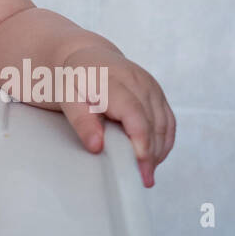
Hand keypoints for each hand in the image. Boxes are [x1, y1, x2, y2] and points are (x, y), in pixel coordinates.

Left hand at [56, 44, 174, 187]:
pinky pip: (168, 122)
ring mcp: (151, 87)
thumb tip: (97, 146)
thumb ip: (81, 122)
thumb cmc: (74, 79)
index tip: (141, 166)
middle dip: (151, 154)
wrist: (85, 56)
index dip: (141, 142)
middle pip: (153, 123)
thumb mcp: (66, 98)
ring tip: (146, 172)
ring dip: (158, 151)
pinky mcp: (157, 94)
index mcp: (113, 80)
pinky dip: (163, 142)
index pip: (135, 114)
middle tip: (143, 179)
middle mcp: (137, 81)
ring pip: (164, 124)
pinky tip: (153, 157)